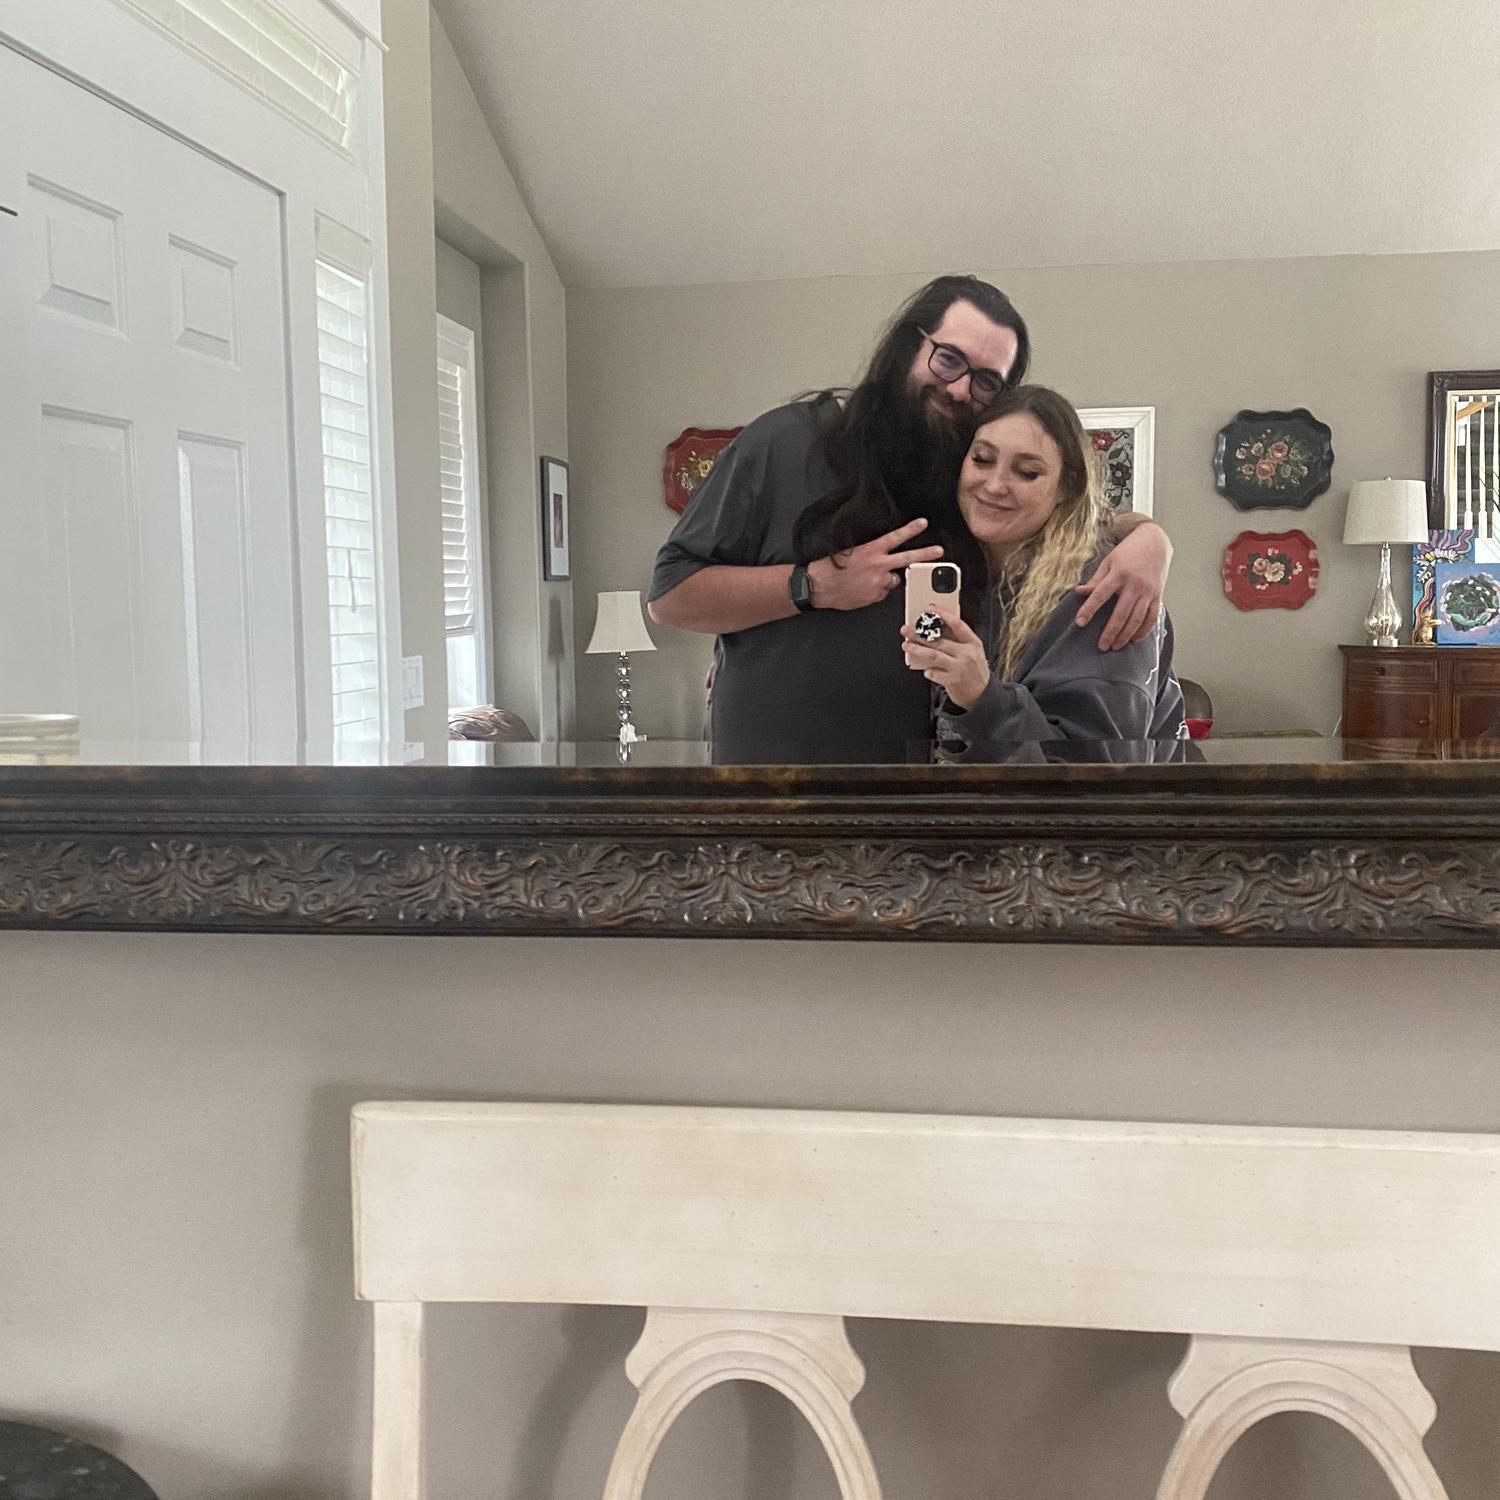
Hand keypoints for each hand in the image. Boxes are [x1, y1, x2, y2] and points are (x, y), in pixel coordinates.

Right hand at [806, 518, 944, 610]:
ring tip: (867, 578)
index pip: (895, 537)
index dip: (911, 529)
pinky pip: (883, 592)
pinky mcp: (876, 596)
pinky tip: (863, 588)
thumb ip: (871, 555)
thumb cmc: (831, 568)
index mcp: (871, 551)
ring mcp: (879, 582)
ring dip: (885, 578)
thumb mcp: (851, 553)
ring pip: (893, 579)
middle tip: (939, 551)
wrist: (819, 587)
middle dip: (925, 554)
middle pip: (907, 558)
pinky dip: (877, 590)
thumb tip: (882, 561)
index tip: (923, 523)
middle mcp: (878, 565)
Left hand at [900, 609, 990, 708]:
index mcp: (973, 643)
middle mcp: (967, 654)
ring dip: (917, 649)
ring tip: (906, 645)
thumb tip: (935, 630)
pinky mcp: (952, 681)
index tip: (930, 609)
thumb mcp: (973, 652)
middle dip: (920, 634)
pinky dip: (927, 670)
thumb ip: (958, 641)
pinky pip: (933, 673)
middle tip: (907, 630)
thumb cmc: (975, 671)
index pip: (957, 624)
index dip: (943, 614)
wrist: (982, 695)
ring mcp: (959, 667)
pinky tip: (925, 669)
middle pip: (939, 640)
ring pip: (933, 655)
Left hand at [1074, 520, 1171, 648]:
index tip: (1080, 622)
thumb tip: (1079, 592)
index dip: (1089, 609)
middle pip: (1121, 613)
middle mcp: (1134, 584)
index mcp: (1119, 574)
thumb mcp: (1108, 561)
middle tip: (1102, 646)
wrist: (1155, 542)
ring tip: (1116, 647)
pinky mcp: (1158, 595)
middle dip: (1111, 632)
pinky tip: (1135, 640)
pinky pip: (1152, 617)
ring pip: (1137, 619)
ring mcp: (1148, 591)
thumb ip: (1096, 580)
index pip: (1100, 595)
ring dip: (1126, 635)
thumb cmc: (1129, 551)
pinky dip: (1144, 630)